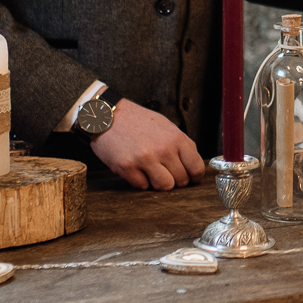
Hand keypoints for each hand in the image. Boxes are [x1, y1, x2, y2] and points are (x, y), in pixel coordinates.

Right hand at [89, 99, 205, 190]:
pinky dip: (140, 181)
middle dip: (175, 179)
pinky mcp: (128, 168)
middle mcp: (163, 149)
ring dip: (158, 182)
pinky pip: (143, 186)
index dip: (194, 177)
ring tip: (151, 172)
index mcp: (175, 138)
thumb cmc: (136, 120)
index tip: (191, 179)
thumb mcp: (164, 125)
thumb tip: (192, 163)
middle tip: (166, 172)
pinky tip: (136, 169)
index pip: (196, 167)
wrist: (106, 116)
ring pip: (164, 186)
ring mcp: (145, 159)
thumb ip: (181, 143)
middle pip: (181, 180)